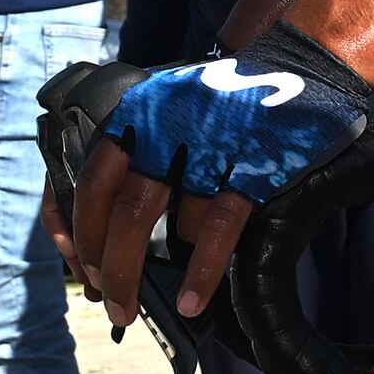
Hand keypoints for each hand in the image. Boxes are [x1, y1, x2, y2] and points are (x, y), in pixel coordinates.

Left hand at [70, 51, 369, 319]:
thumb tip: (105, 226)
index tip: (78, 265)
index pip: (87, 178)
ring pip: (150, 218)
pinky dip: (199, 271)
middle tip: (108, 304)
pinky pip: (214, 227)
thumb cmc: (227, 100)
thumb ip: (137, 150)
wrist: (300, 65)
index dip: (73, 229)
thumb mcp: (170, 108)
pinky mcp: (249, 165)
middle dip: (105, 265)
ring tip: (131, 307)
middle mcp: (161, 126)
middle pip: (115, 207)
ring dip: (133, 272)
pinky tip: (191, 301)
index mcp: (137, 113)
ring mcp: (204, 145)